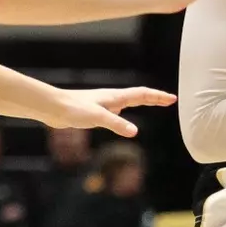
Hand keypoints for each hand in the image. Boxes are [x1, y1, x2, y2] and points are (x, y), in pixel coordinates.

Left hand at [43, 86, 175, 137]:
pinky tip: (121, 117)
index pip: (142, 94)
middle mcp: (111, 99)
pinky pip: (117, 111)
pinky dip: (126, 113)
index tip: (172, 99)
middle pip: (138, 96)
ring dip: (142, 102)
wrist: (53, 108)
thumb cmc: (73, 108)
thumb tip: (135, 132)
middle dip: (154, 98)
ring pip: (128, 102)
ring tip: (152, 104)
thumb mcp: (98, 117)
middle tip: (169, 100)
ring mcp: (104, 105)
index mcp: (115, 97)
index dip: (158, 97)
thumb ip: (116, 124)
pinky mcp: (95, 112)